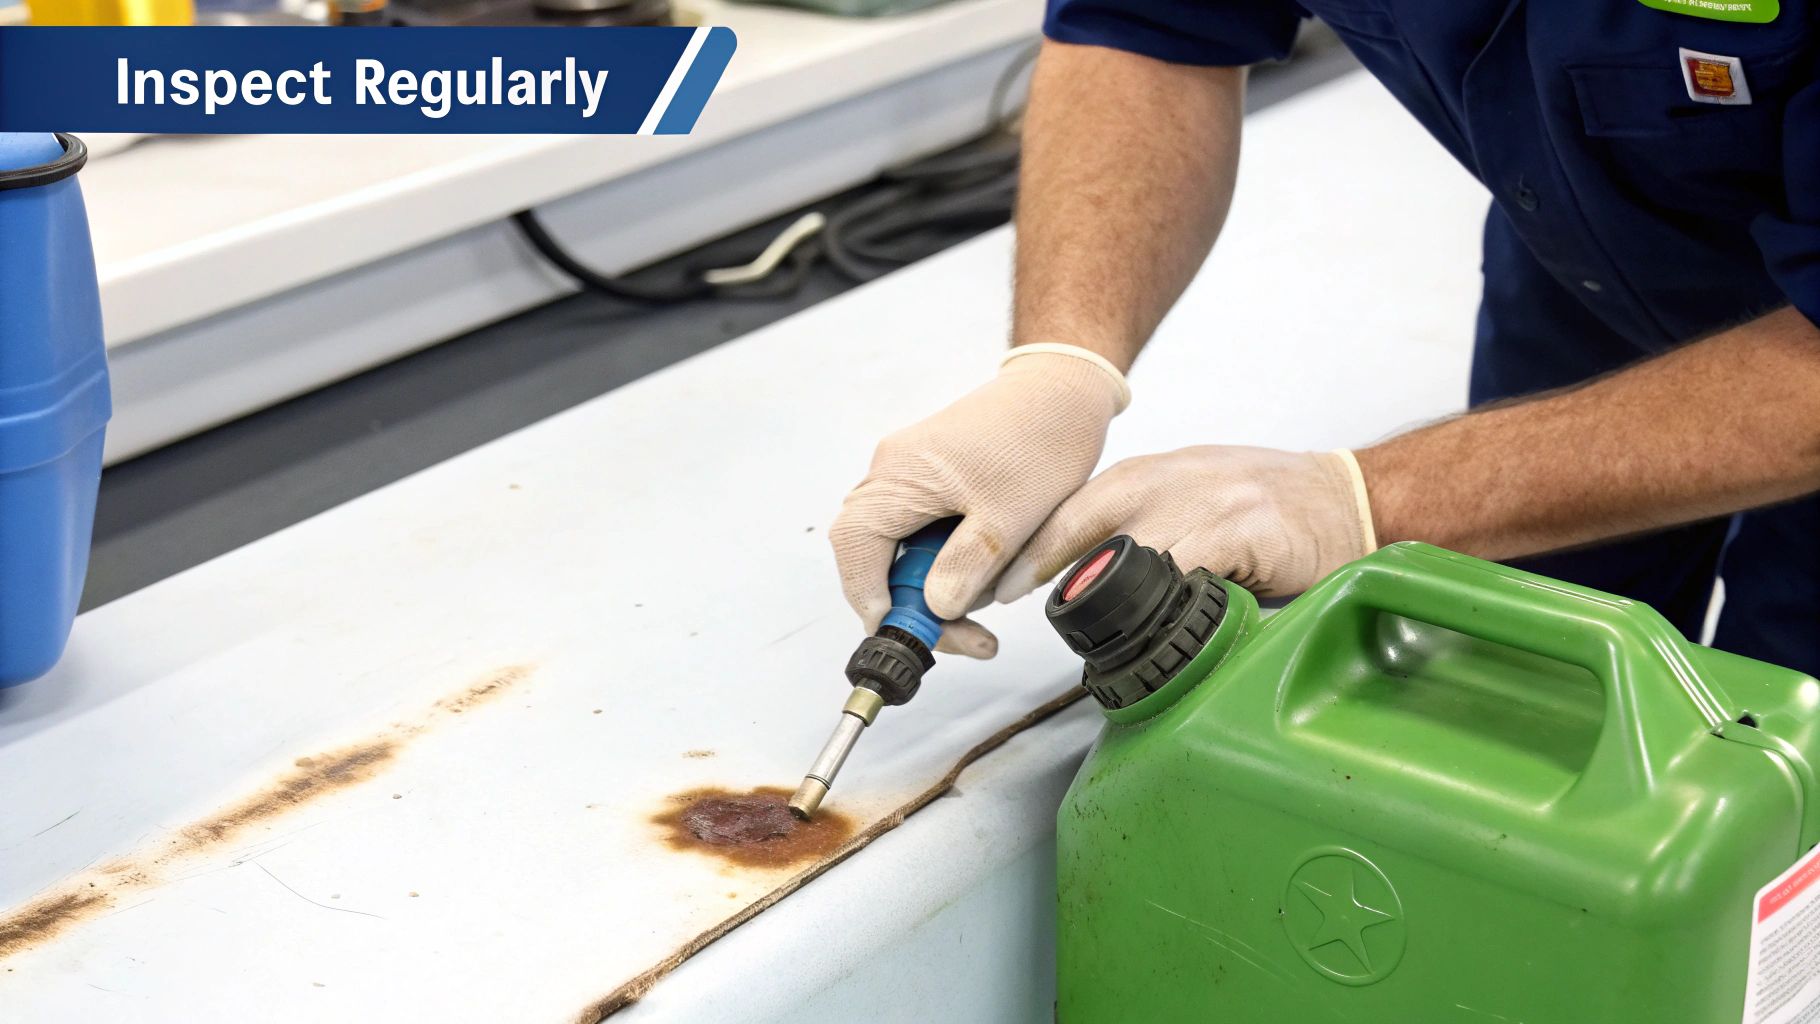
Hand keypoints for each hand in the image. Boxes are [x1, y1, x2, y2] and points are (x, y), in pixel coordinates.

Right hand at [830, 349, 1128, 657]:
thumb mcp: (1009, 517)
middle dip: (915, 601)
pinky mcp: (932, 473)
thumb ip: (966, 567)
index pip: (854, 545)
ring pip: (902, 545)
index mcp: (901, 475)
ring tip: (991, 594)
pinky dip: (948, 557)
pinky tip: (989, 567)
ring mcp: (910, 470)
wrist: (1063, 388)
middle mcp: (893, 470)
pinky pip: (923, 527)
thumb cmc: (1039, 439)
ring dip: (937, 581)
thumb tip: (935, 608)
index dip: (868, 595)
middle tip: (967, 633)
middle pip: (874, 552)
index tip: (903, 629)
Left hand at [996, 446, 1374, 601]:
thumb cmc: (1269, 509)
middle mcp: (1171, 478)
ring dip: (1093, 584)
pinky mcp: (1241, 527)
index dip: (1032, 541)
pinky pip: (1187, 564)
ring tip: (1067, 616)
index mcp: (1152, 474)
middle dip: (1037, 555)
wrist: (1349, 499)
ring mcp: (1205, 500)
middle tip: (1001, 592)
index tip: (999, 575)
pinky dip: (1160, 592)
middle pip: (1083, 514)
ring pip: (1129, 544)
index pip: (1074, 504)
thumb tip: (1084, 584)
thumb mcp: (1194, 500)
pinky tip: (1142, 617)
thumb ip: (1144, 529)